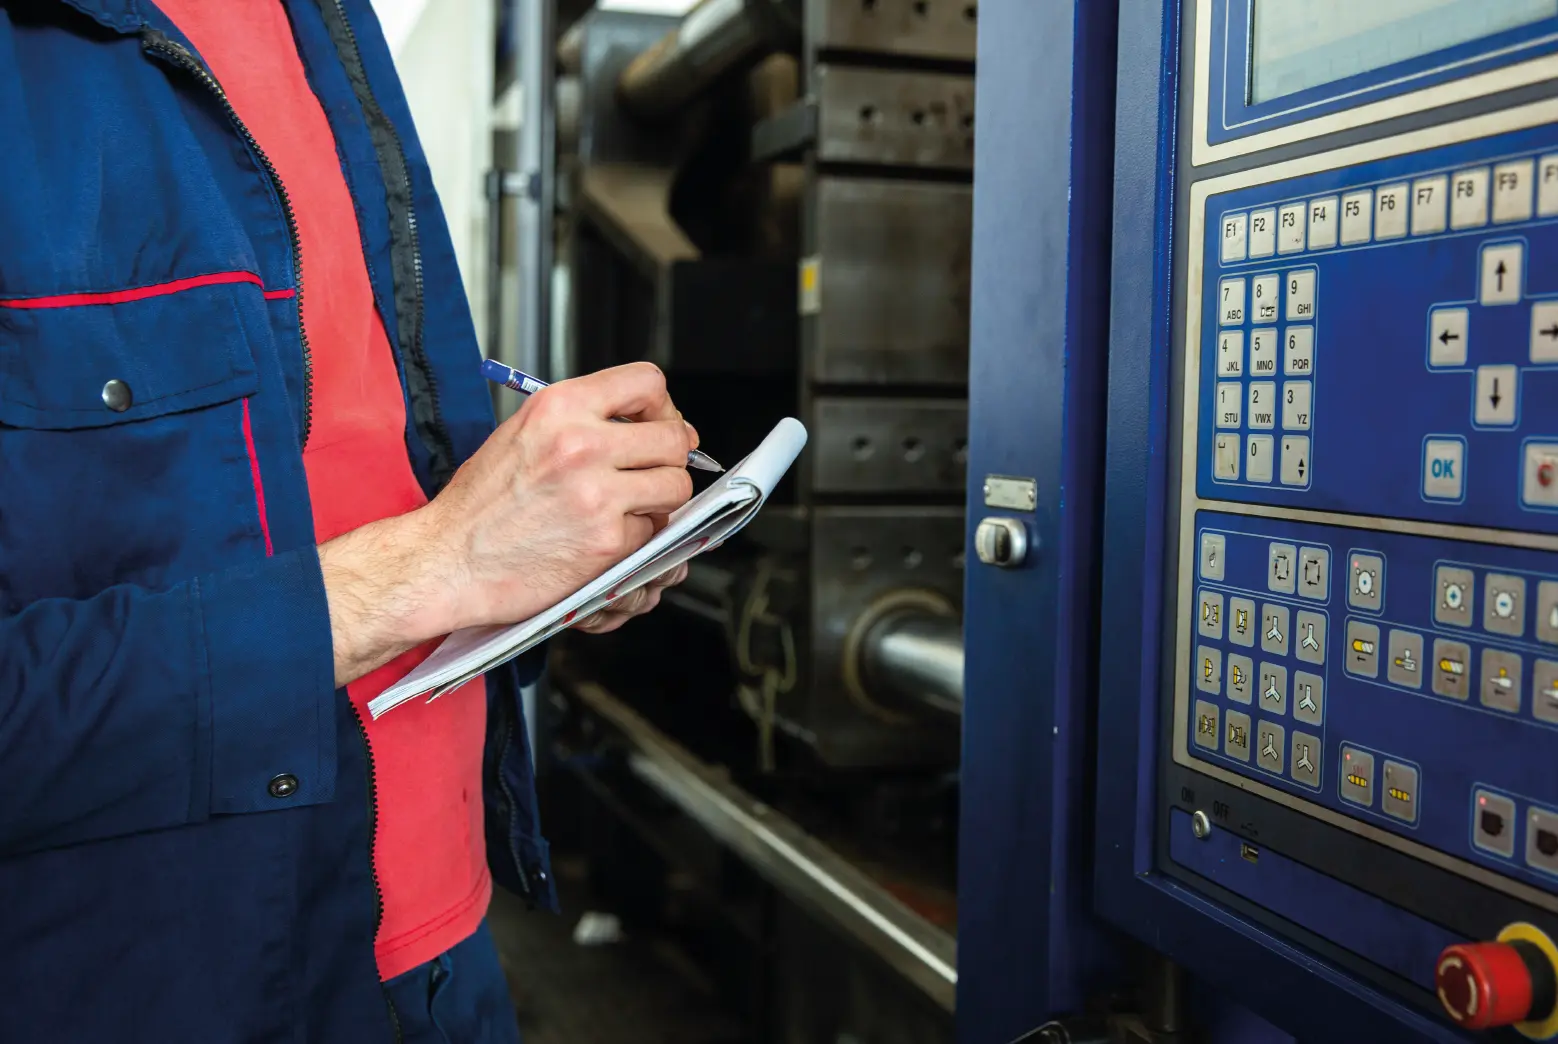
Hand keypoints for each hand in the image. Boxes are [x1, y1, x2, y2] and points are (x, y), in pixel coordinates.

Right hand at [319, 362, 697, 685]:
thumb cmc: (480, 505)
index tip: (656, 425)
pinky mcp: (606, 541)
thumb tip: (646, 425)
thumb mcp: (524, 433)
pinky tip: (602, 538)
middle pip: (674, 438)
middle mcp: (581, 443)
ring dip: (660, 500)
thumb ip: (583, 421)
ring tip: (629, 506)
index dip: (661, 407)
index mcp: (560, 407)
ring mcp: (597, 494)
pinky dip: (636, 538)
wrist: (448, 560)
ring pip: (675, 486)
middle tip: (652, 472)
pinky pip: (651, 531)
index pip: (647, 382)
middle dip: (670, 457)